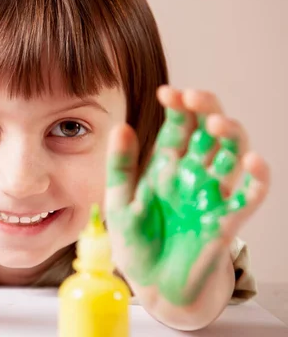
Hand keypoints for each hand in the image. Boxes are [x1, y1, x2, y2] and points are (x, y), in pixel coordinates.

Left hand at [105, 86, 269, 305]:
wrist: (154, 286)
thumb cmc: (137, 243)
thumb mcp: (119, 202)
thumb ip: (120, 167)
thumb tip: (121, 126)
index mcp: (166, 166)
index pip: (179, 126)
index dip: (178, 106)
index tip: (167, 92)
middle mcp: (192, 174)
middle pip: (209, 131)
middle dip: (206, 109)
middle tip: (193, 98)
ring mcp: (212, 194)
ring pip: (233, 155)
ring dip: (231, 136)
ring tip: (216, 125)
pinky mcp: (226, 220)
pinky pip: (250, 196)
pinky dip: (258, 178)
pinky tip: (254, 162)